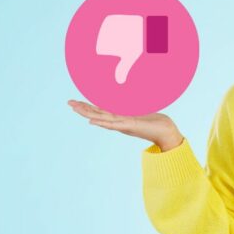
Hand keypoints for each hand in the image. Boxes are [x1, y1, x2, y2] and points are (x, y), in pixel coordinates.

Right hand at [67, 99, 183, 150]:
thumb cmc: (154, 121)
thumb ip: (131, 108)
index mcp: (119, 117)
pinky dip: (102, 122)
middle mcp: (118, 121)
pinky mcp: (130, 126)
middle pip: (96, 114)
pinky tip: (92, 121)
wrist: (165, 131)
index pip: (100, 111)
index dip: (87, 107)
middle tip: (68, 103)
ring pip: (101, 118)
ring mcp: (122, 124)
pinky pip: (113, 124)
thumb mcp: (140, 111)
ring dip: (88, 113)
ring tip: (75, 108)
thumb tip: (124, 102)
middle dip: (82, 108)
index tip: (75, 102)